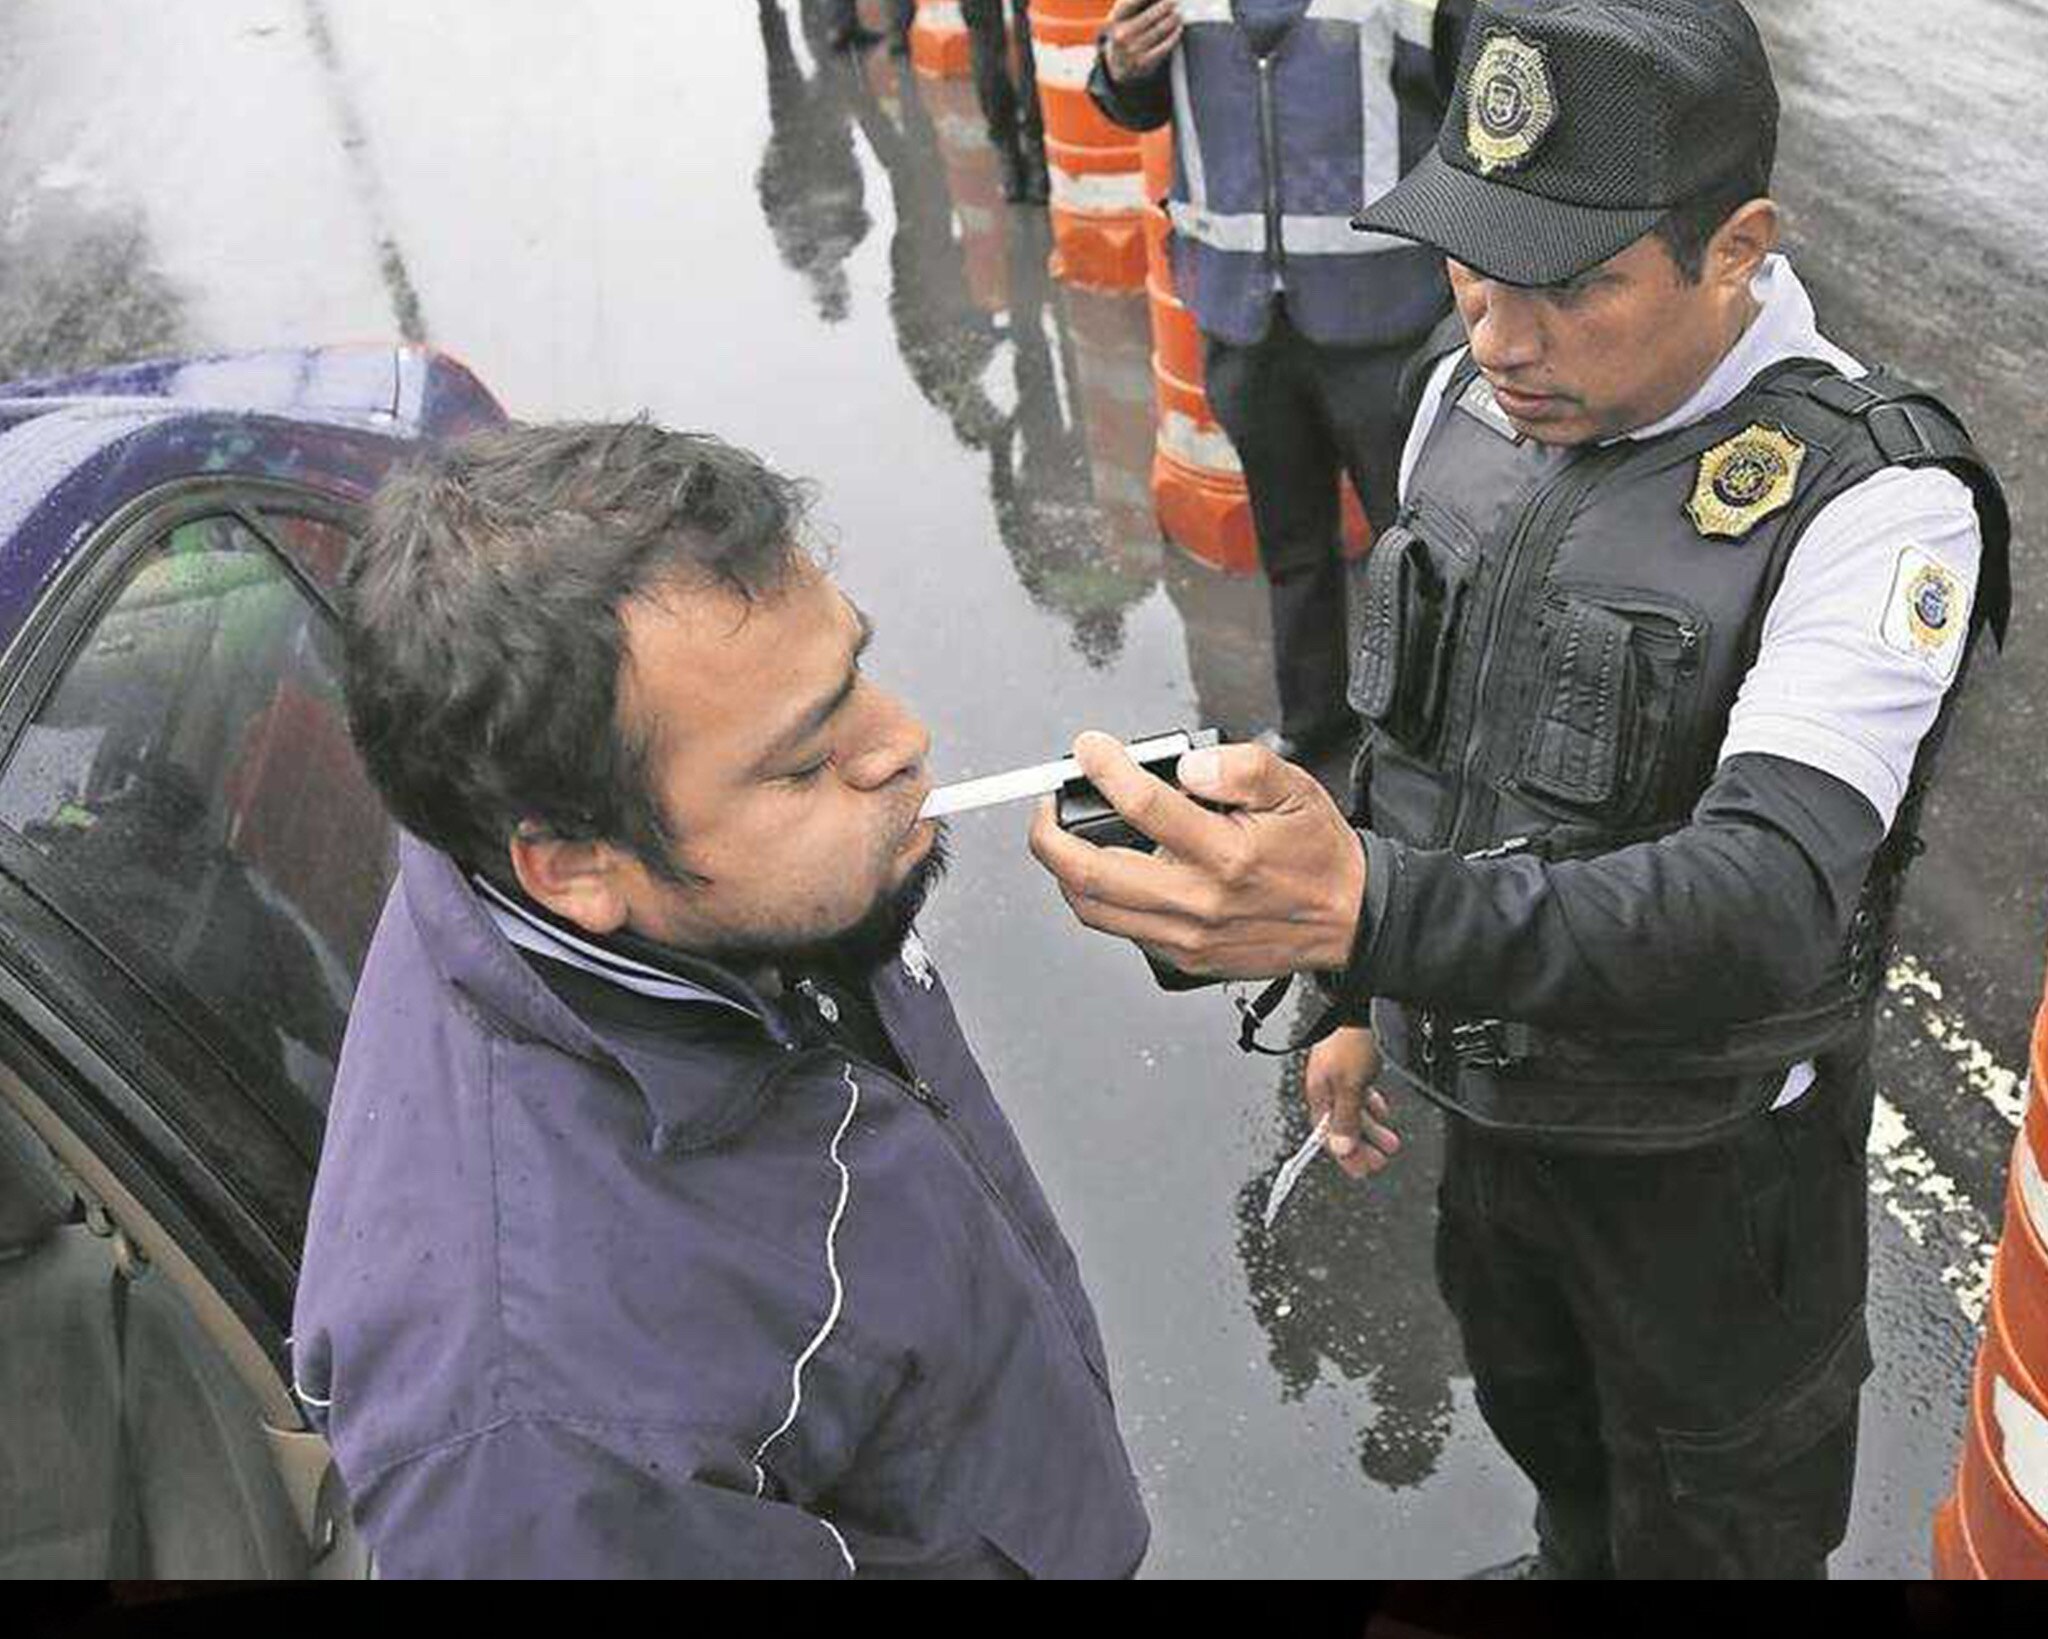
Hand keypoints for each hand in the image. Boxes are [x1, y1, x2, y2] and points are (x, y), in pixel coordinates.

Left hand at [1027, 732, 1367, 979]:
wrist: (1351, 920)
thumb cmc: (1318, 854)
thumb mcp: (1294, 788)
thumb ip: (1241, 766)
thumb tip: (1187, 766)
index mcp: (1227, 856)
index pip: (1143, 806)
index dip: (1105, 769)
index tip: (1091, 749)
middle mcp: (1200, 903)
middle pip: (1092, 873)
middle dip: (1050, 835)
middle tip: (1045, 805)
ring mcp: (1187, 938)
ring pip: (1094, 909)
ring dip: (1063, 871)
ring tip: (1061, 838)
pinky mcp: (1184, 958)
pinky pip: (1119, 929)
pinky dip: (1096, 898)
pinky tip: (1102, 870)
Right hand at [1103, 0, 1182, 83]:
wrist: (1120, 65)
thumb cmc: (1126, 31)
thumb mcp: (1124, 16)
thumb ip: (1137, 3)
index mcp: (1115, 19)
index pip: (1132, 2)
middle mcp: (1122, 35)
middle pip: (1151, 15)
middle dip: (1166, 5)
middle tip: (1175, 1)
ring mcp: (1132, 50)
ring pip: (1160, 29)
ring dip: (1173, 19)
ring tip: (1179, 13)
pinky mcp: (1143, 62)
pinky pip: (1164, 46)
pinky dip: (1174, 35)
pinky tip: (1178, 28)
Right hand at [1305, 1028, 1399, 1179]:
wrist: (1361, 1006)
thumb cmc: (1352, 1041)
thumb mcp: (1350, 1086)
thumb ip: (1346, 1119)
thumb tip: (1341, 1148)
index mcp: (1318, 1092)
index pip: (1327, 1134)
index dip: (1344, 1155)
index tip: (1361, 1171)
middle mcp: (1326, 1086)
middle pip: (1342, 1126)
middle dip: (1362, 1146)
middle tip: (1379, 1162)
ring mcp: (1339, 1076)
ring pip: (1354, 1112)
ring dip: (1371, 1130)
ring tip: (1390, 1142)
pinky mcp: (1353, 1066)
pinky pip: (1360, 1095)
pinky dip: (1372, 1108)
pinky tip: (1383, 1111)